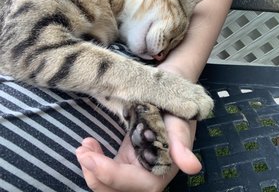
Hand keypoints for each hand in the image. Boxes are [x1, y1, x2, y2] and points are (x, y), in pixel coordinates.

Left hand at [76, 115, 200, 191]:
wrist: (167, 97)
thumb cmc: (173, 107)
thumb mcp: (179, 121)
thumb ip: (182, 144)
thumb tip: (192, 167)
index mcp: (163, 169)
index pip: (134, 183)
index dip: (109, 174)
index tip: (88, 156)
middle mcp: (149, 175)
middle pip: (118, 191)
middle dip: (96, 176)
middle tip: (83, 150)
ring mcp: (136, 170)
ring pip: (109, 186)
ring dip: (92, 171)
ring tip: (85, 146)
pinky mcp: (127, 162)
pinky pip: (107, 173)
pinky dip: (95, 165)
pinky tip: (90, 146)